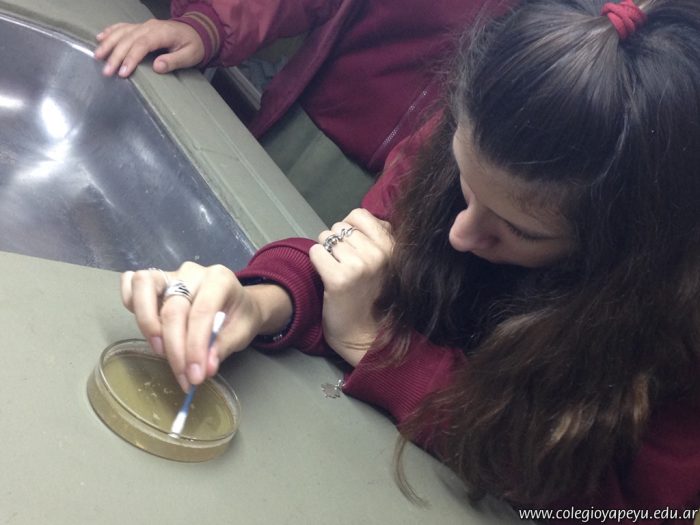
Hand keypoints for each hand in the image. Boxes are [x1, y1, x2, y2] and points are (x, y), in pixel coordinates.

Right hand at [95, 19, 204, 76]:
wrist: (197, 31)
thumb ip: (174, 61)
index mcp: (162, 33)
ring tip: (98, 56)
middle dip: (116, 55)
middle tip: (107, 71)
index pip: (142, 45)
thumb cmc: (194, 45)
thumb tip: (157, 67)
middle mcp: (150, 27)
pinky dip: (110, 31)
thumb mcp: (190, 56)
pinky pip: (123, 27)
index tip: (123, 72)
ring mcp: (144, 25)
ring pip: (122, 32)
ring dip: (108, 43)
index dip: (131, 58)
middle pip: (128, 40)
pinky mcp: (141, 26)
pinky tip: (100, 38)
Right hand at [121, 262, 291, 390]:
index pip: (202, 312)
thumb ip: (223, 347)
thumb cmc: (240, 316)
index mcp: (219, 279)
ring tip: (161, 351)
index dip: (195, 347)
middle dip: (175, 349)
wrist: (239, 303)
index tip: (195, 376)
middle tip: (184, 377)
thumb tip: (204, 368)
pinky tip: (147, 327)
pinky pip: (132, 284)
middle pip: (173, 308)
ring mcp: (171, 274)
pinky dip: (131, 303)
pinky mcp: (155, 281)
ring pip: (144, 285)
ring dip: (147, 323)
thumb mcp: (242, 332)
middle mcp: (192, 273)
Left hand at [309, 209, 393, 365]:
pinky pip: (316, 252)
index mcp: (391, 248)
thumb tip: (360, 218)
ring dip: (326, 253)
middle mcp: (378, 254)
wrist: (365, 336)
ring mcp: (359, 266)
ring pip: (326, 238)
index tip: (351, 247)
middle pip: (340, 227)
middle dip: (336, 243)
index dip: (349, 228)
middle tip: (343, 265)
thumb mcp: (388, 264)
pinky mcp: (339, 279)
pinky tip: (327, 277)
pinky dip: (316, 263)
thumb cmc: (373, 300)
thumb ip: (380, 237)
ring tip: (337, 272)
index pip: (359, 215)